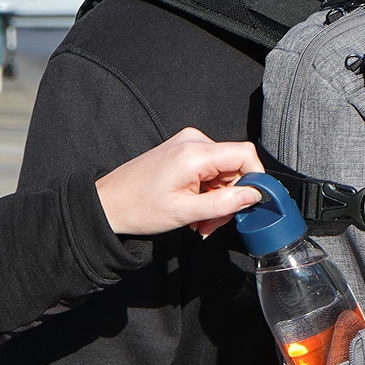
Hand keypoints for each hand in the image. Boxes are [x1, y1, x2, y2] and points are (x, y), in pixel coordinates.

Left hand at [94, 128, 263, 237]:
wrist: (110, 203)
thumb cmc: (139, 208)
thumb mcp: (186, 213)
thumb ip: (224, 203)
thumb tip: (254, 195)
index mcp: (194, 152)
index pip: (245, 154)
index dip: (254, 179)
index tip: (249, 203)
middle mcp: (193, 141)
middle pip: (234, 167)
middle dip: (229, 198)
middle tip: (211, 223)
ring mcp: (188, 144)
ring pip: (223, 172)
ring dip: (217, 200)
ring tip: (199, 220)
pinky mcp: (183, 150)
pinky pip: (210, 170)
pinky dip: (207, 192)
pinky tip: (194, 208)